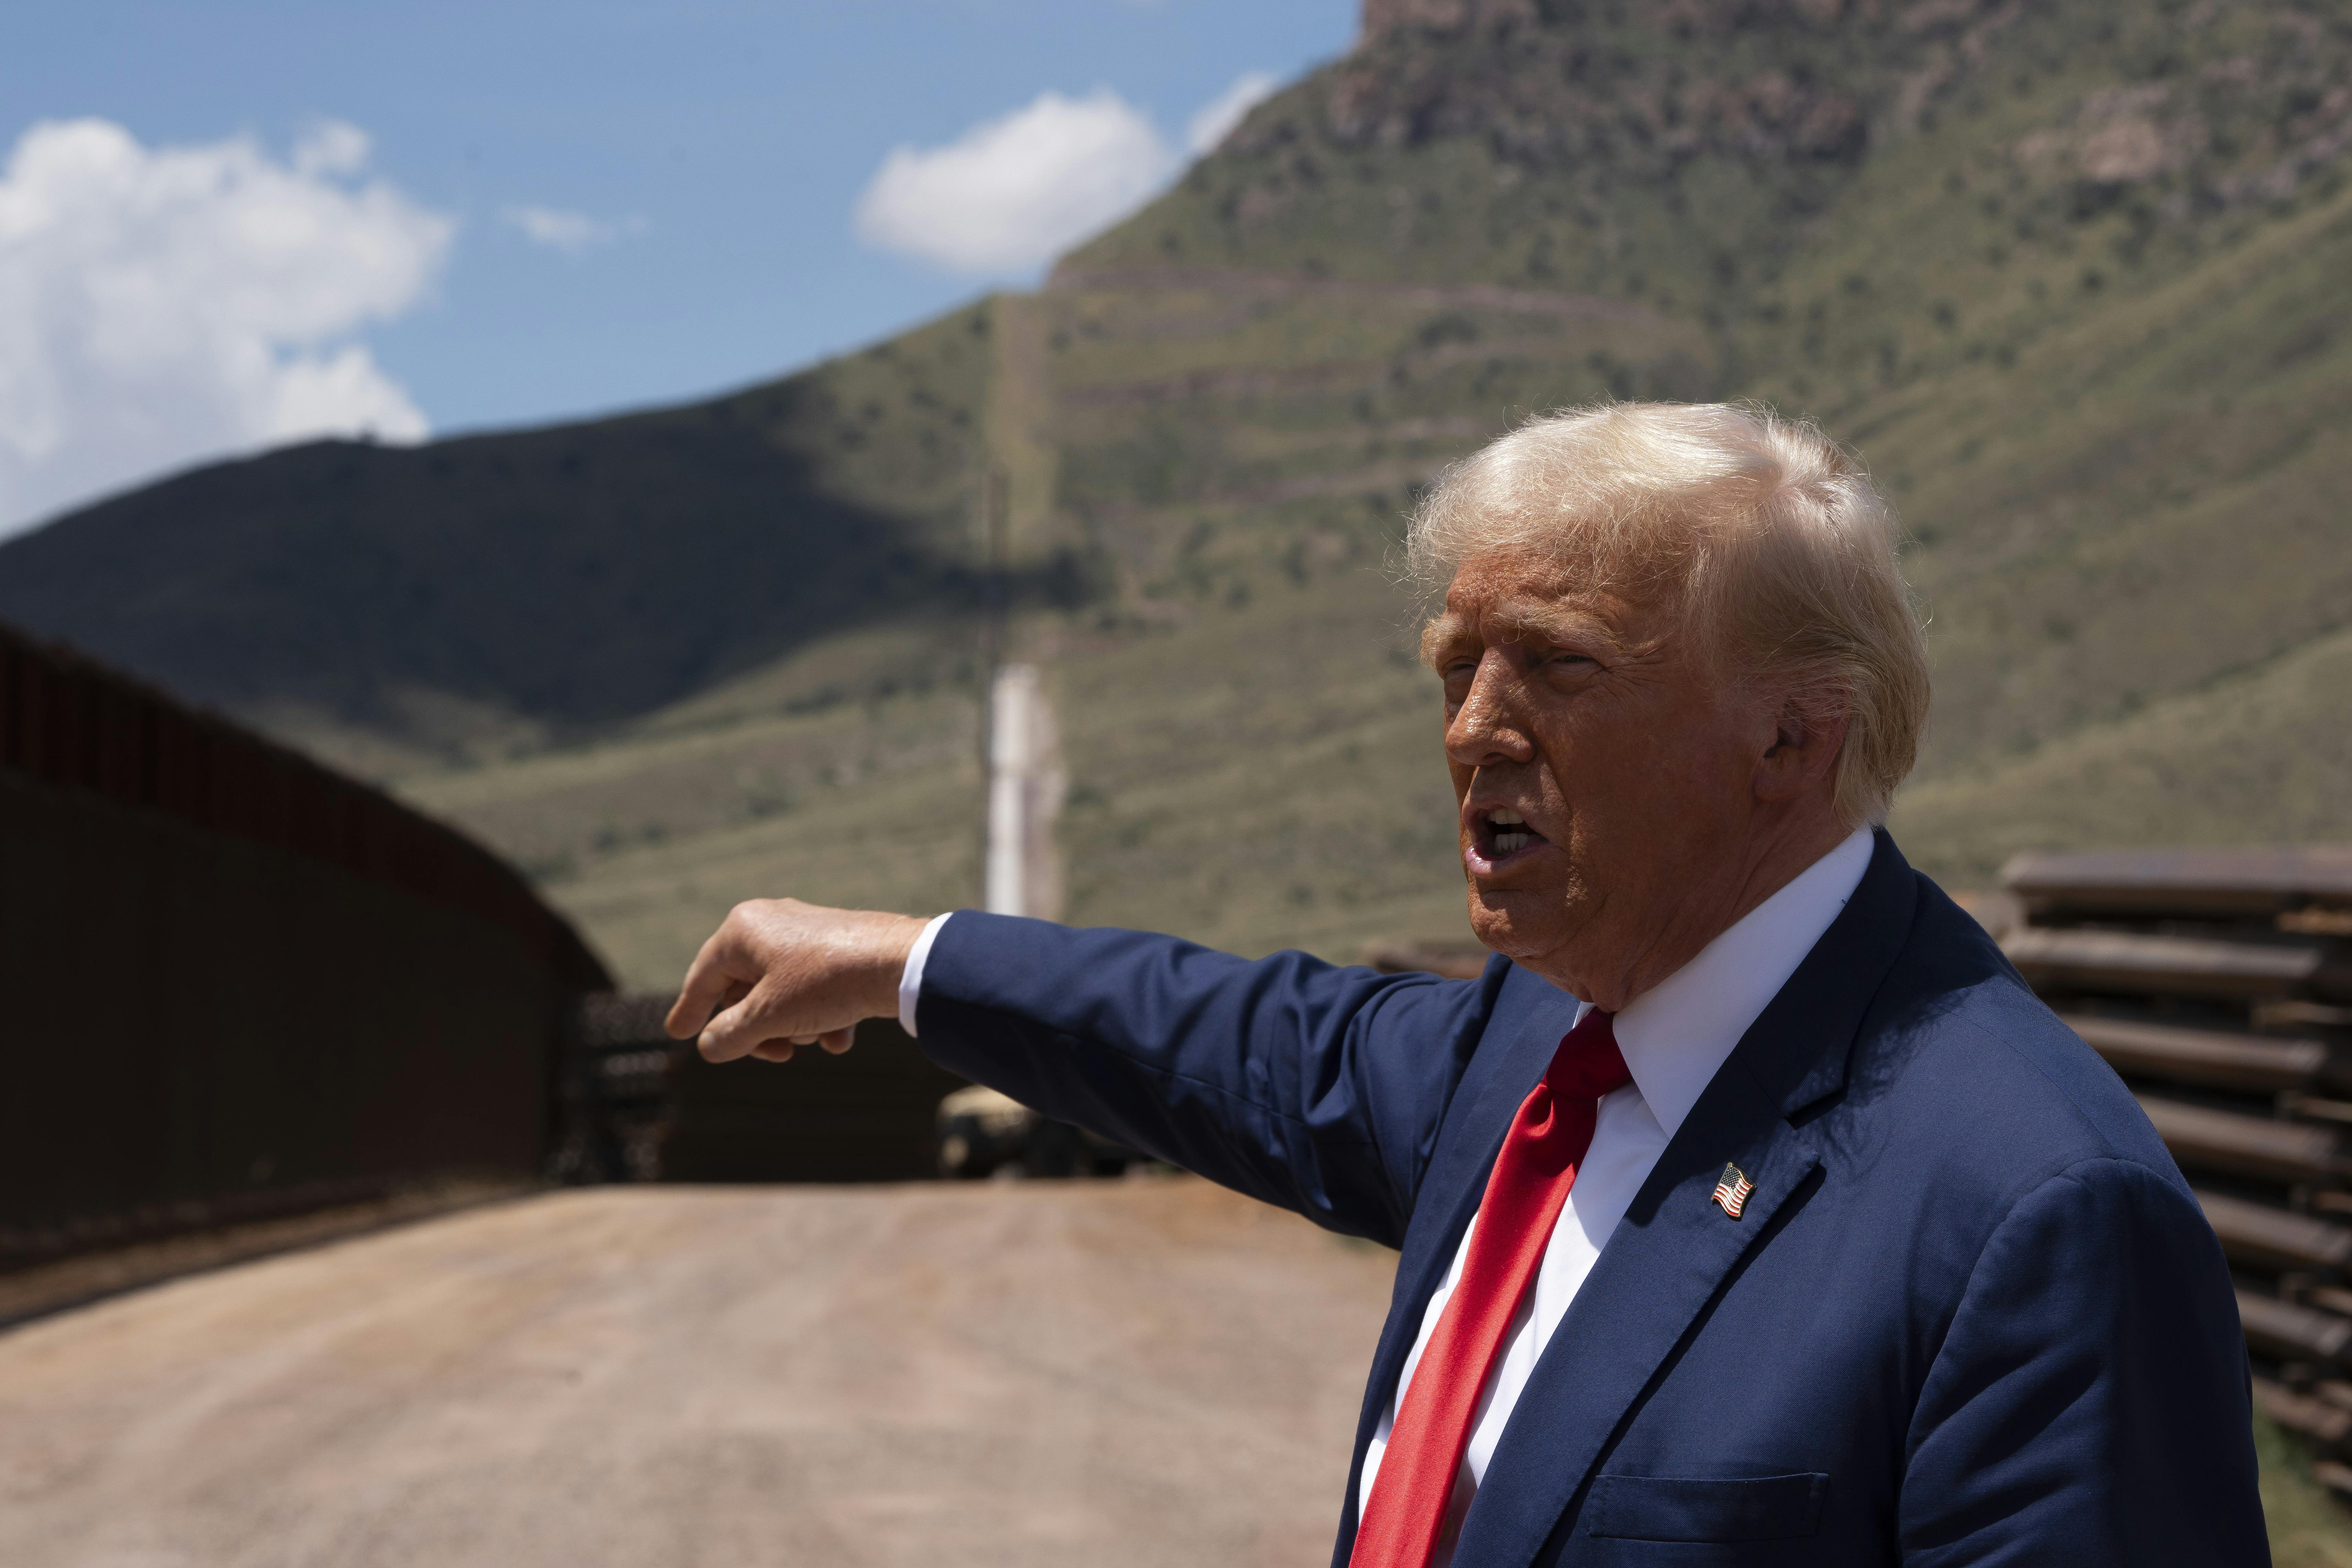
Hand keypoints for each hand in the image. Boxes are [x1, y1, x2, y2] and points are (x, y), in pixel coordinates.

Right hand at [665, 899, 928, 1062]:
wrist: (901, 964)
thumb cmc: (826, 983)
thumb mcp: (768, 1016)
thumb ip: (729, 1035)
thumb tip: (709, 1047)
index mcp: (742, 930)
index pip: (704, 977)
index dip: (690, 1009)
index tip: (678, 1033)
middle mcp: (771, 923)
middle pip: (745, 991)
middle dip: (760, 1031)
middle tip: (779, 1056)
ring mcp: (806, 934)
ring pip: (782, 996)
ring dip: (795, 1028)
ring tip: (818, 1038)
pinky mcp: (837, 948)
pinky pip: (814, 991)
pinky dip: (822, 1018)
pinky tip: (841, 1039)